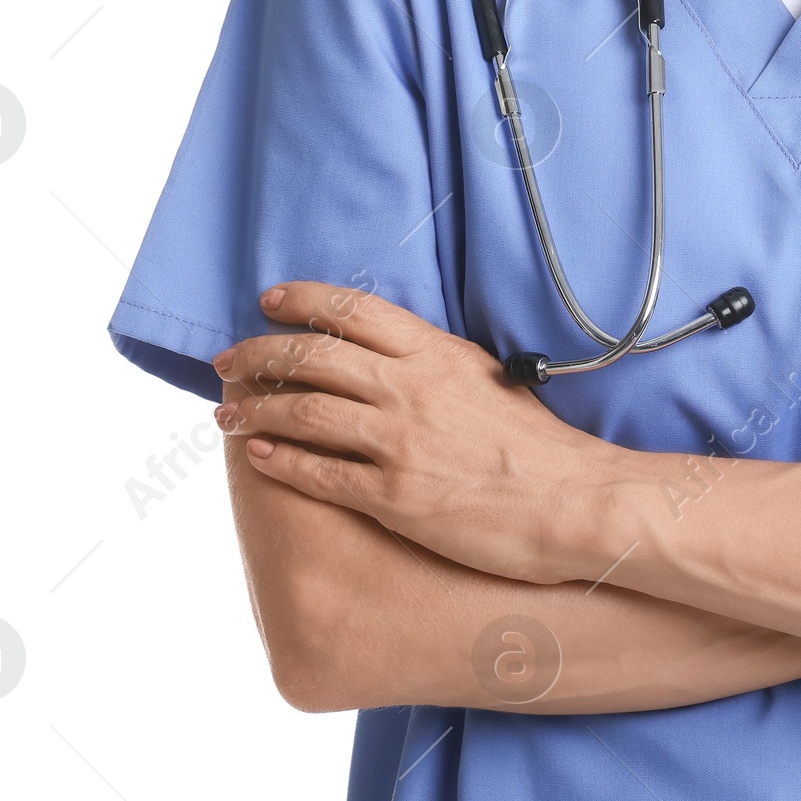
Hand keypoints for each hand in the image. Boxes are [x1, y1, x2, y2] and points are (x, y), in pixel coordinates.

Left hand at [213, 282, 610, 583]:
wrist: (572, 501)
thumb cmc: (540, 446)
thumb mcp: (490, 379)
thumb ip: (438, 365)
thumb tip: (398, 355)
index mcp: (436, 353)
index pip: (354, 311)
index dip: (304, 300)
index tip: (269, 299)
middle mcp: (411, 389)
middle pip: (315, 356)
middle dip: (261, 354)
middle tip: (228, 360)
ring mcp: (399, 442)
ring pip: (305, 413)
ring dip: (257, 410)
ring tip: (228, 413)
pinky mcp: (393, 496)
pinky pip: (319, 474)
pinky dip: (280, 462)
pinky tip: (256, 457)